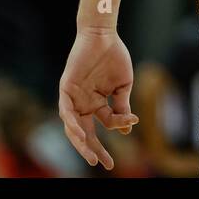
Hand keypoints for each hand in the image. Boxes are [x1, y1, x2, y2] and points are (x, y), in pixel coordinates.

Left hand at [58, 27, 139, 169]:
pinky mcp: (66, 88)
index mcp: (97, 103)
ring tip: (90, 154)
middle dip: (93, 149)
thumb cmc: (114, 56)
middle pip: (85, 132)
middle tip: (103, 163)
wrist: (103, 35)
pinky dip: (71, 122)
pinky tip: (79, 133)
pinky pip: (65, 110)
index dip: (119, 125)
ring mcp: (74, 97)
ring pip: (72, 126)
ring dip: (80, 141)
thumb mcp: (122, 86)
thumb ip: (122, 106)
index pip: (106, 124)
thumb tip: (128, 128)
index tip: (133, 121)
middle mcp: (83, 103)